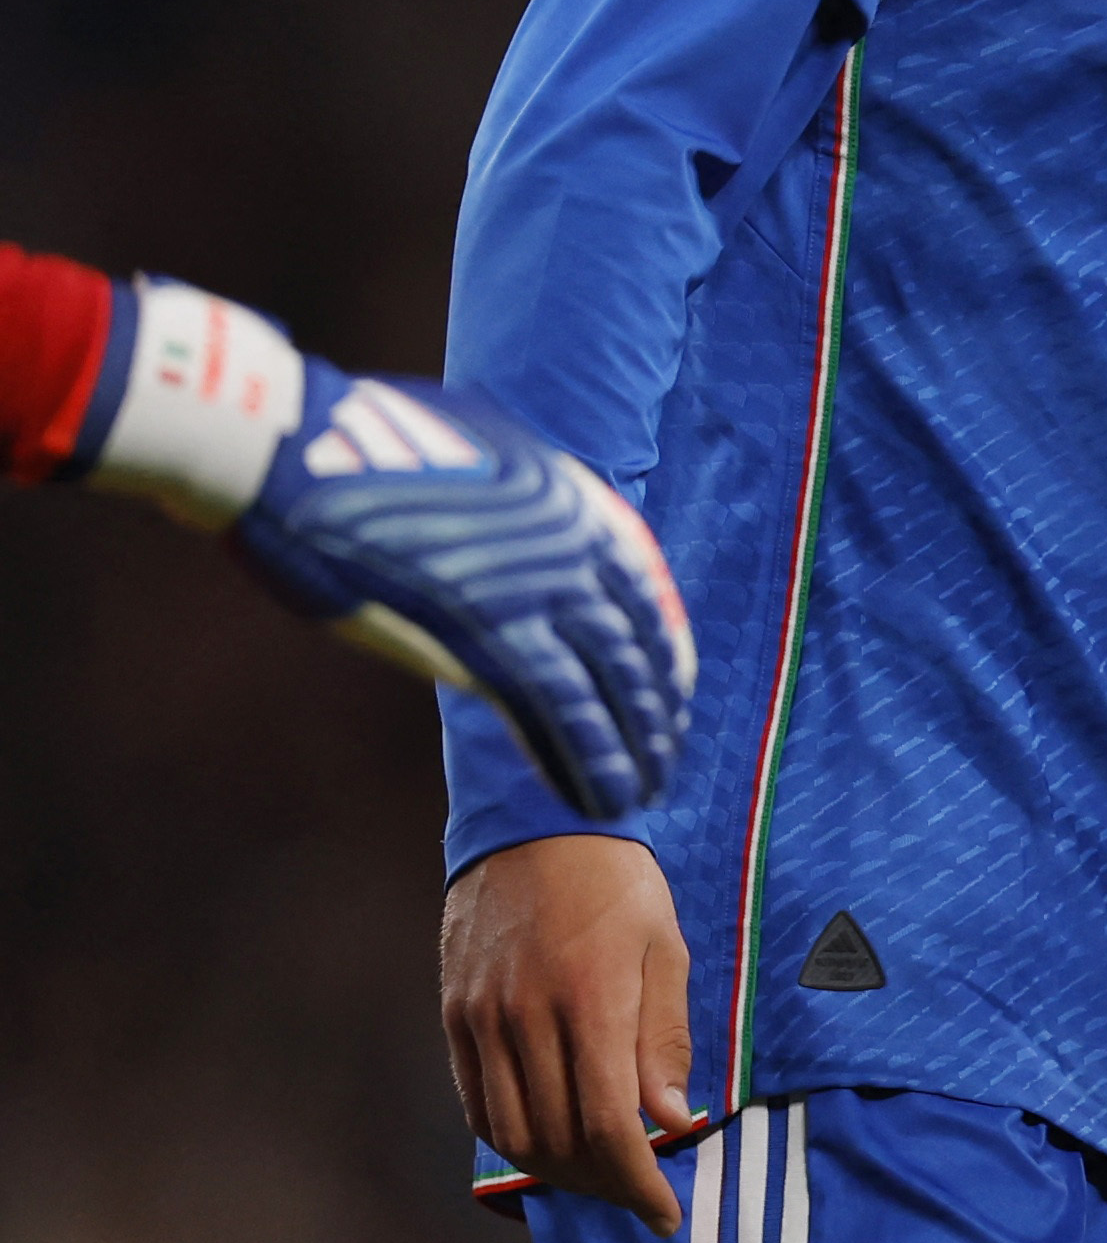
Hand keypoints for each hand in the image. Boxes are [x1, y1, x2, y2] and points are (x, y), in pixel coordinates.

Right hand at [235, 369, 699, 817]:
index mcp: (572, 498)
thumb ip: (506, 495)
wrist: (299, 447)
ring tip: (646, 792)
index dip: (662, 645)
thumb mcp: (465, 452)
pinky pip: (563, 716)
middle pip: (637, 644)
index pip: (642, 588)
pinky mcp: (490, 639)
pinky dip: (589, 763)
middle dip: (655, 706)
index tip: (671, 687)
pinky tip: (605, 799)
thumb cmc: (353, 443)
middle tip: (666, 751)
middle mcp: (574, 546)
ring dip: (635, 747)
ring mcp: (539, 593)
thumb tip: (512, 514)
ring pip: (613, 688)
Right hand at [442, 834, 707, 1225]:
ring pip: (510, 1133)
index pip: (607, 1125)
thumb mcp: (664, 948)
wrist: (535, 820)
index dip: (637, 1182)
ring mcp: (481, 1018)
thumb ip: (664, 1038)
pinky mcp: (454, 1014)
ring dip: (556, 1172)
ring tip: (599, 1175)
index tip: (665, 1214)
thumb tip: (672, 1119)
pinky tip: (549, 1141)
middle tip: (638, 1194)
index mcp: (589, 1001)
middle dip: (602, 1185)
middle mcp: (525, 1017)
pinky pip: (477, 1103)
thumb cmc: (617, 882)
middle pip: (556, 1141)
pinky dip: (511, 1138)